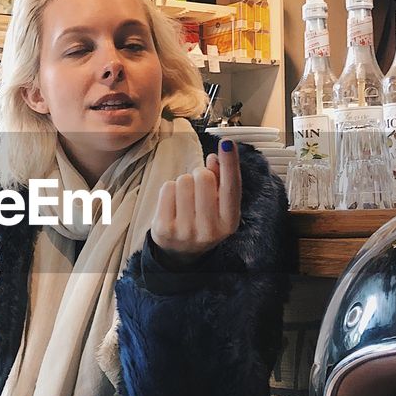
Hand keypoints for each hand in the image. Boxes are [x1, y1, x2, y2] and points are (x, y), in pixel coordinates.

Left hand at [151, 139, 241, 264]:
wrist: (180, 252)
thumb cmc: (203, 221)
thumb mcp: (219, 206)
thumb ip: (220, 181)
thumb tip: (214, 158)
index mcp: (229, 222)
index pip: (231, 187)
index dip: (230, 163)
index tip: (226, 143)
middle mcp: (209, 230)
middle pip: (203, 177)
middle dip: (199, 174)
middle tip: (197, 187)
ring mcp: (185, 231)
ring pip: (183, 180)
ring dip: (183, 183)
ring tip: (185, 198)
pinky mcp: (164, 229)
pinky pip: (167, 188)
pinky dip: (169, 189)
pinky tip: (173, 203)